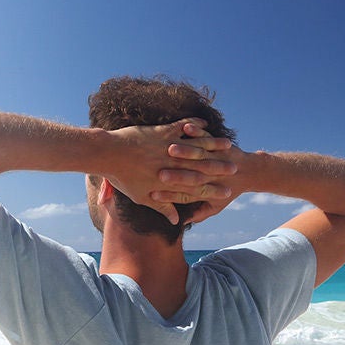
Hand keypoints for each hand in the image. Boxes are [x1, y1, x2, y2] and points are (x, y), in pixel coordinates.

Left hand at [105, 118, 236, 223]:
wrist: (110, 154)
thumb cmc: (123, 177)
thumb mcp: (142, 197)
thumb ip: (162, 208)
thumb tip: (175, 221)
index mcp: (168, 182)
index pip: (196, 188)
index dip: (212, 190)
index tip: (227, 192)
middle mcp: (172, 165)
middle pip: (202, 168)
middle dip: (220, 168)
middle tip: (235, 169)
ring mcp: (169, 147)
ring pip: (197, 147)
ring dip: (214, 145)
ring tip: (228, 145)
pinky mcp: (163, 131)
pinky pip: (183, 126)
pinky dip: (195, 125)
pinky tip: (205, 123)